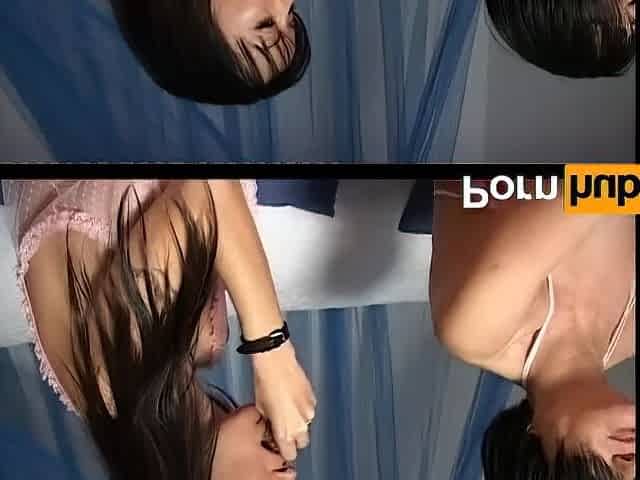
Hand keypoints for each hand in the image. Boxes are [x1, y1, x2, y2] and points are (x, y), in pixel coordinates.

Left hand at [252, 340, 316, 461]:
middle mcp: (301, 425)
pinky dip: (302, 407)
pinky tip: (292, 397)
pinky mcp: (314, 398)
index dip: (283, 450)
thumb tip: (271, 428)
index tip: (278, 444)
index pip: (290, 454)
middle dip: (293, 438)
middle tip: (282, 426)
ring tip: (286, 407)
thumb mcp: (260, 409)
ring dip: (298, 421)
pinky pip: (309, 409)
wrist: (276, 362)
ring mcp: (310, 411)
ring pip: (306, 424)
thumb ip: (269, 424)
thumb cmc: (265, 384)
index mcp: (286, 432)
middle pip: (301, 442)